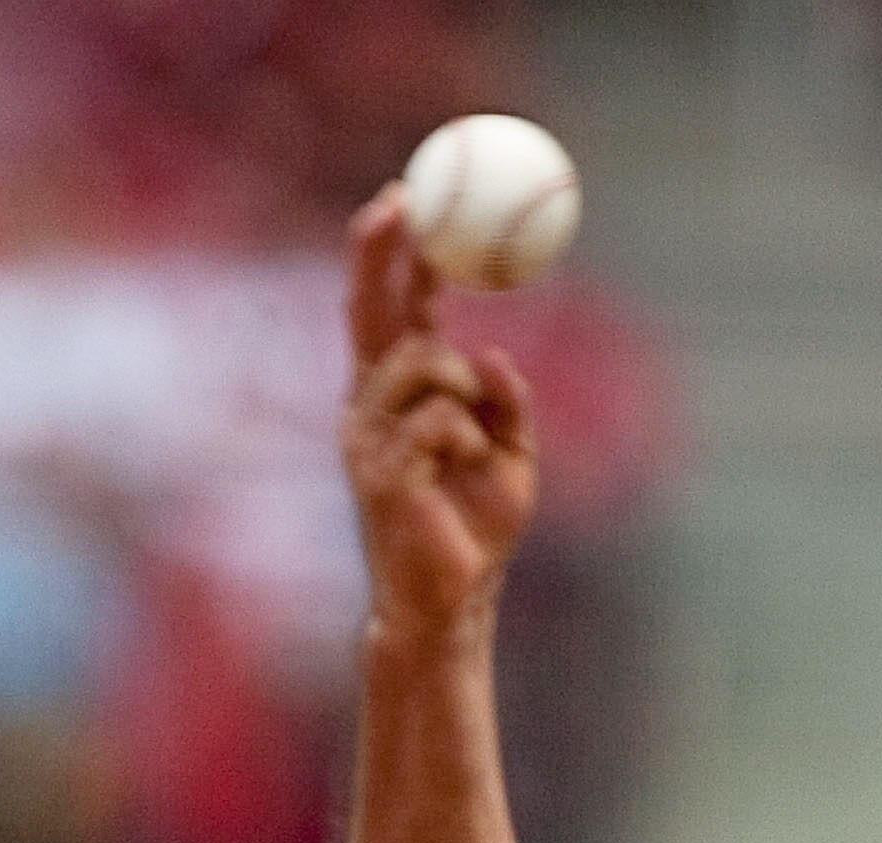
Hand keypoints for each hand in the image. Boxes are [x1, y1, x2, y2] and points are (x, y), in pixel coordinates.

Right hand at [341, 186, 537, 636]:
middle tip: (398, 202)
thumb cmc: (475, 532)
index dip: (400, 255)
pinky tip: (462, 469)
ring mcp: (369, 437)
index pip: (396, 311)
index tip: (410, 197)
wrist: (451, 605)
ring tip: (472, 443)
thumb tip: (494, 350)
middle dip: (378, 250)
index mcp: (401, 396)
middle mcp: (372, 406)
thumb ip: (507, 403)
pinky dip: (465, 437)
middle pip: (369, 310)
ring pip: (420, 360)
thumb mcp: (512, 456)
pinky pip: (438, 419)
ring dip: (461, 384)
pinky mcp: (380, 472)